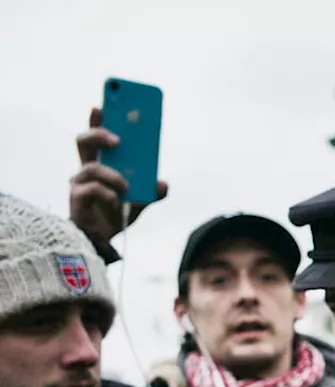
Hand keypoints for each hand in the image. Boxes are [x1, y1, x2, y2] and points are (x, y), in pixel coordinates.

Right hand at [69, 107, 167, 249]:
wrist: (104, 240)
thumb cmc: (117, 213)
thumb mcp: (141, 201)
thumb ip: (152, 191)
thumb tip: (164, 184)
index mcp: (102, 163)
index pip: (97, 137)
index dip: (97, 120)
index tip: (102, 105)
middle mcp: (87, 169)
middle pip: (83, 141)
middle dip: (99, 133)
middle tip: (118, 140)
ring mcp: (79, 183)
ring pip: (92, 167)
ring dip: (113, 176)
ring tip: (127, 187)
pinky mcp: (76, 198)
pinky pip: (93, 190)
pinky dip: (109, 196)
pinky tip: (118, 204)